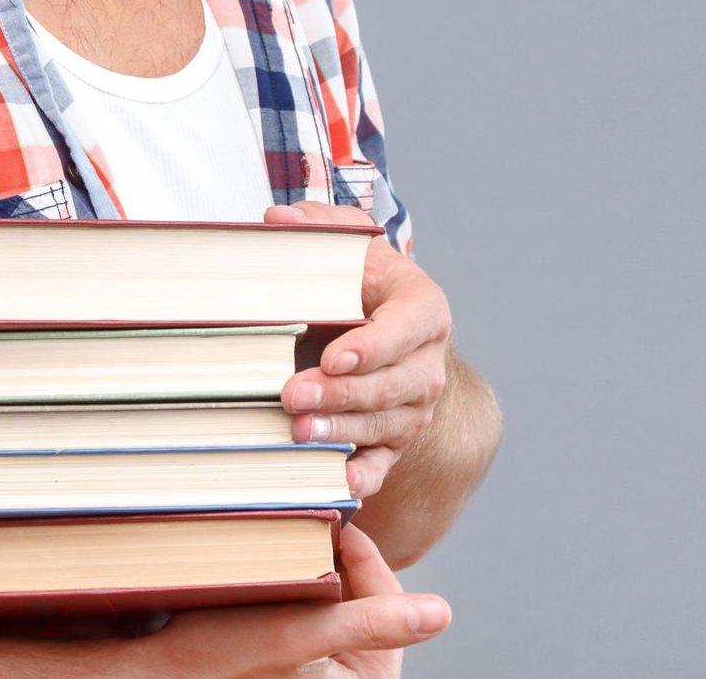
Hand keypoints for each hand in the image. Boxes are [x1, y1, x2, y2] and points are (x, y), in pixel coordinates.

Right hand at [139, 525, 442, 677]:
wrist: (152, 674)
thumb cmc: (216, 662)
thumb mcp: (298, 636)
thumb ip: (372, 623)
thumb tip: (440, 614)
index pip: (381, 591)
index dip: (357, 546)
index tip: (329, 508)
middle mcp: (351, 671)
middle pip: (356, 590)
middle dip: (330, 552)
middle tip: (303, 513)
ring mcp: (321, 660)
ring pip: (328, 591)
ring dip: (306, 559)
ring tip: (282, 529)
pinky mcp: (292, 651)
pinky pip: (304, 601)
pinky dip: (289, 576)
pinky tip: (265, 555)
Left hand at [266, 201, 451, 500]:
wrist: (381, 324)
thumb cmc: (357, 278)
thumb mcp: (345, 242)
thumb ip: (318, 226)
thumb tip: (277, 221)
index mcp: (423, 307)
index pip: (407, 327)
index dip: (373, 345)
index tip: (335, 355)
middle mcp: (428, 361)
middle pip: (392, 384)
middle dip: (342, 393)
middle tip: (294, 396)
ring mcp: (416, 405)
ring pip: (385, 424)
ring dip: (342, 432)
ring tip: (298, 432)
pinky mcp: (397, 438)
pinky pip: (386, 463)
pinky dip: (366, 476)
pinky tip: (342, 484)